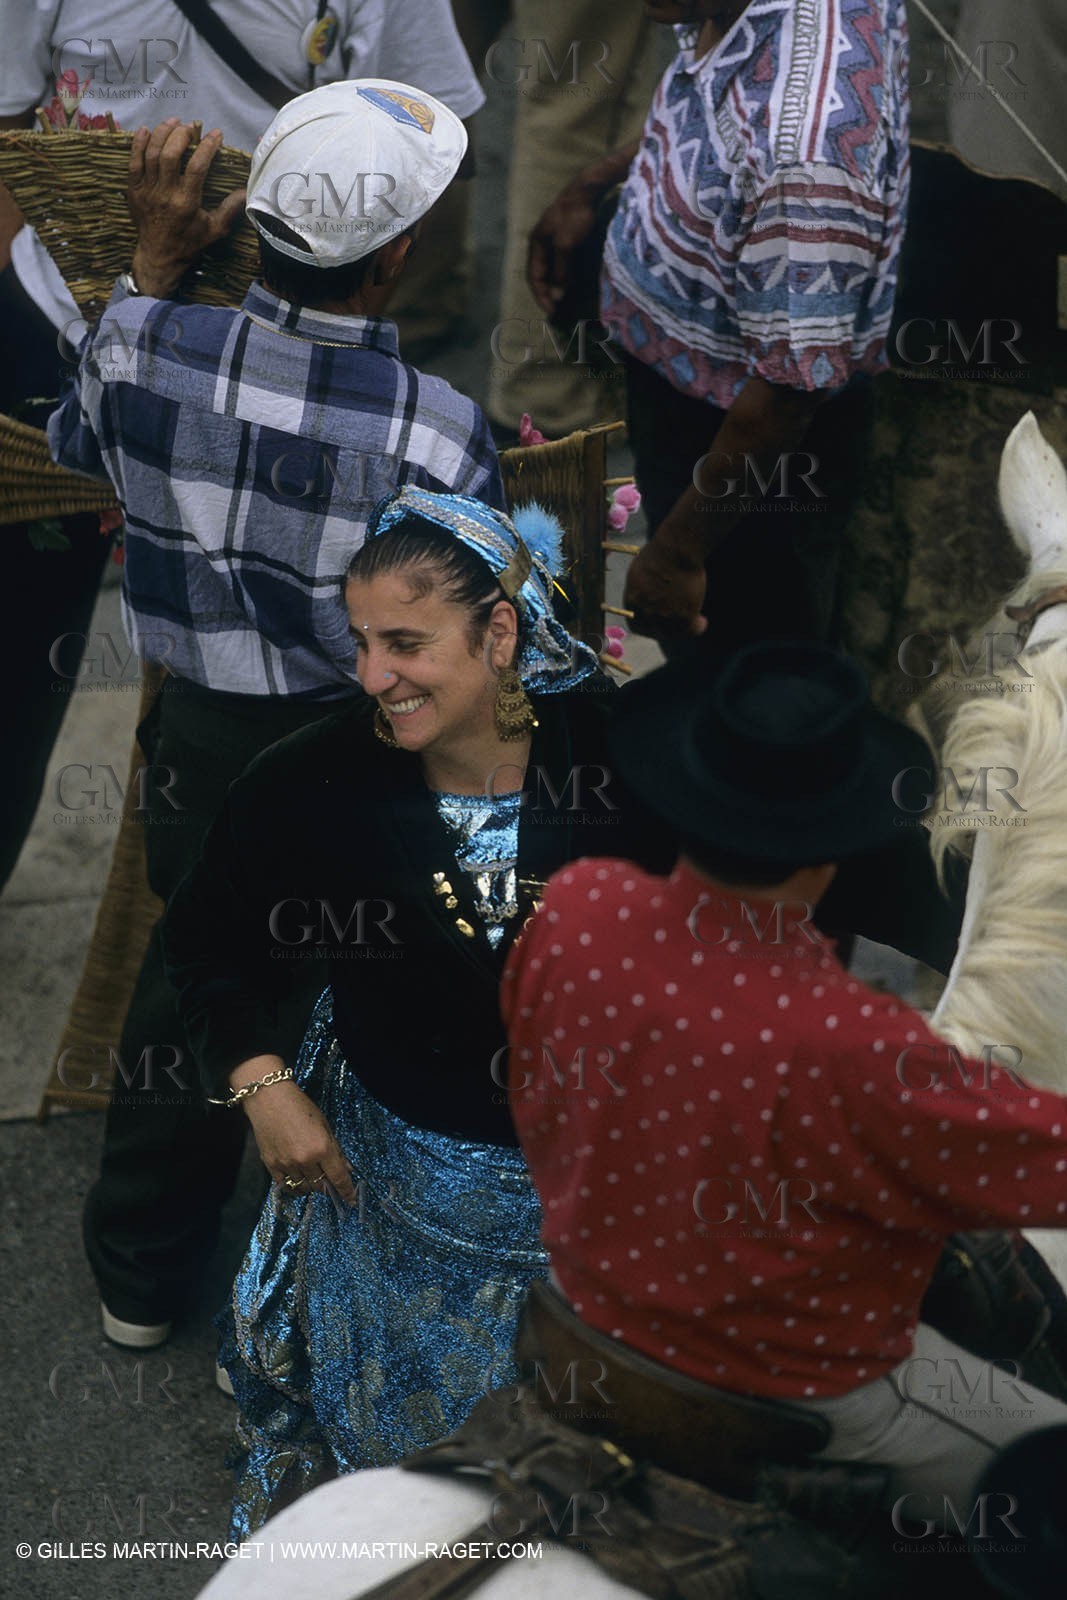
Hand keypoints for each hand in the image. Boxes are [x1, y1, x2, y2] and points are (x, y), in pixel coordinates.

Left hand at [127, 120, 245, 296]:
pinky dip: (139, 143)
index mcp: (186, 203)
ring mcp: (147, 191)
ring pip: (152, 153)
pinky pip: (133, 161)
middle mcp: (165, 194)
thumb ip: (230, 209)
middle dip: (181, 135)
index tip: (216, 134)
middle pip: (170, 155)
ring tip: (173, 122)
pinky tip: (148, 130)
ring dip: (162, 133)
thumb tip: (247, 191)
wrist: (158, 257)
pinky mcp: (134, 190)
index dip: (207, 147)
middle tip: (190, 128)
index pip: (197, 167)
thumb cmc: (189, 243)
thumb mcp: (215, 230)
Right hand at [242, 1079, 356, 1203]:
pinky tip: (298, 1180)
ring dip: (311, 1186)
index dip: (346, 1191)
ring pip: (303, 1188)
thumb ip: (335, 1149)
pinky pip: (285, 1186)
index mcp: (322, 1148)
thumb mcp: (324, 1125)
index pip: (338, 1177)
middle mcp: (305, 1160)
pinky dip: (294, 1186)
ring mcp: (287, 1164)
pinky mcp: (271, 1165)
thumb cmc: (300, 1107)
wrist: (269, 1099)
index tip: (350, 1200)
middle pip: (321, 1186)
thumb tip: (346, 1169)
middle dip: (327, 1185)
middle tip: (328, 1179)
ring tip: (312, 1176)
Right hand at [527, 179, 601, 317]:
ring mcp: (551, 239)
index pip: (534, 277)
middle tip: (556, 311)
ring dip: (555, 286)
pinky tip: (570, 283)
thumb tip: (557, 296)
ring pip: (550, 269)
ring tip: (562, 301)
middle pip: (540, 275)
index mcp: (536, 245)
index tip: (552, 312)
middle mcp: (540, 243)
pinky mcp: (564, 237)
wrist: (587, 191)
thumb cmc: (575, 217)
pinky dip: (563, 275)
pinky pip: (559, 262)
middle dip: (546, 293)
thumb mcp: (565, 246)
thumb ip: (560, 271)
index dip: (541, 296)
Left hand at [624, 534, 708, 640]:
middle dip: (666, 629)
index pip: (636, 625)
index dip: (648, 626)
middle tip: (677, 624)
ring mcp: (664, 616)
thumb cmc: (661, 552)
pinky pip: (692, 629)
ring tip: (694, 621)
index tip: (657, 625)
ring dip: (684, 629)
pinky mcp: (684, 616)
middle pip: (656, 632)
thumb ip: (641, 589)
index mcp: (632, 600)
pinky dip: (698, 627)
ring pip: (675, 633)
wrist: (677, 550)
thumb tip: (647, 595)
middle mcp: (646, 612)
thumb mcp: (640, 572)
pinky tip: (702, 621)